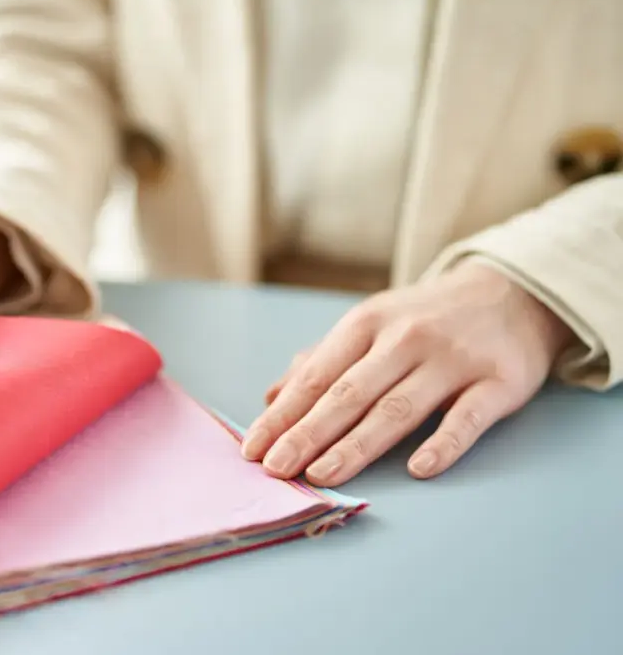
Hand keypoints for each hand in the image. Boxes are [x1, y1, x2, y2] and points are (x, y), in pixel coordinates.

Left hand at [241, 261, 573, 485]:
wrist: (511, 290)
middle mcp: (406, 339)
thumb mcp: (370, 325)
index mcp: (366, 324)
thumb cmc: (424, 318)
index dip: (283, 415)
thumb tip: (271, 398)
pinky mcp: (499, 381)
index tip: (253, 449)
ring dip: (357, 444)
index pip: (317, 376)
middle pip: (349, 394)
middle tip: (275, 469)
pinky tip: (419, 469)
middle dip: (308, 433)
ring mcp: (453, 360)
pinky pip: (468, 418)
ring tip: (322, 475)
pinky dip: (444, 443)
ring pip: (398, 408)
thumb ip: (321, 361)